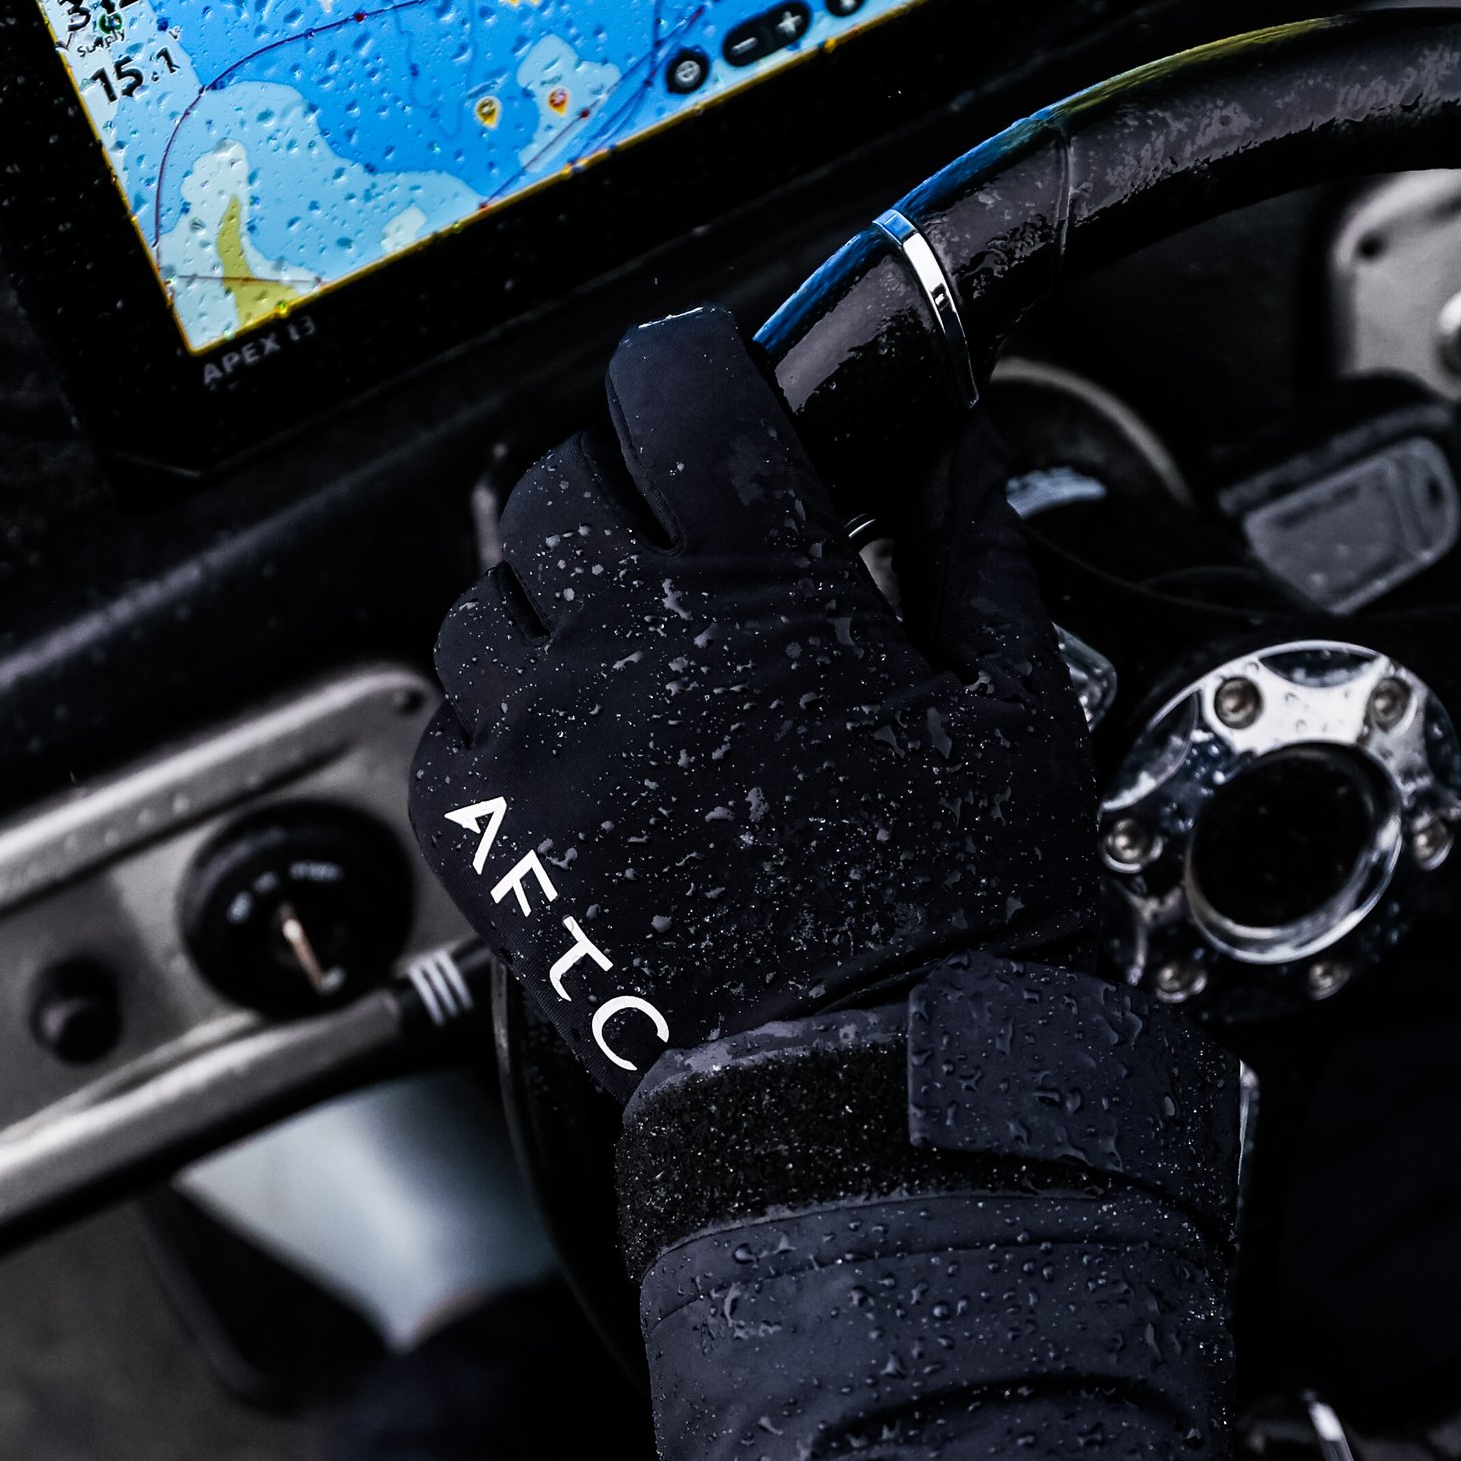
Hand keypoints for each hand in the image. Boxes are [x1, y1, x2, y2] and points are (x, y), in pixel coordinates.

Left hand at [408, 304, 1101, 1098]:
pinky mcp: (495, 844)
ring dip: (555, 601)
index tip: (723, 395)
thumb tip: (944, 431)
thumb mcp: (1011, 700)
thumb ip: (966, 538)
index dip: (696, 368)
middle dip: (628, 488)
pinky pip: (449, 721)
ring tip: (643, 659)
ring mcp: (545, 752)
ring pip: (488, 596)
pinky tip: (586, 747)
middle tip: (699, 546)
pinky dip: (503, 715)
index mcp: (762, 593)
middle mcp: (627, 655)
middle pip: (563, 481)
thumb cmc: (958, 916)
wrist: (875, 1092)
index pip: (673, 385)